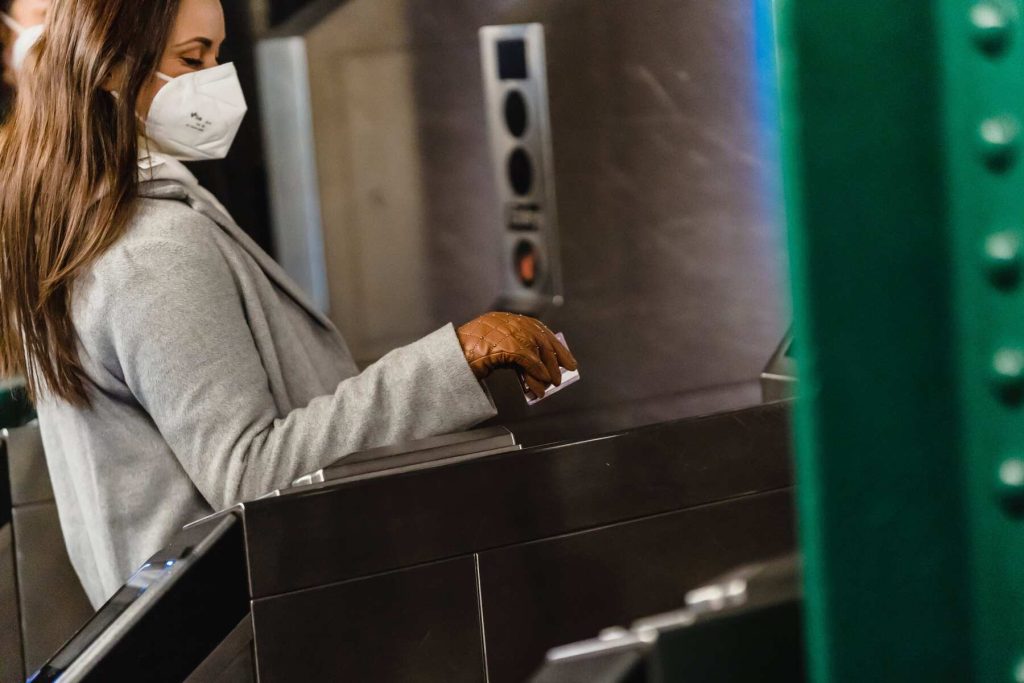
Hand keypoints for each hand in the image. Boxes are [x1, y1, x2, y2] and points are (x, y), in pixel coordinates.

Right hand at [457, 312, 578, 398]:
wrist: (450, 359)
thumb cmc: (468, 357)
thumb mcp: (497, 352)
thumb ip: (517, 356)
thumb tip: (539, 372)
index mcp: (506, 320)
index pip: (538, 329)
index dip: (554, 344)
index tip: (565, 358)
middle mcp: (508, 322)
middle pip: (541, 337)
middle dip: (556, 356)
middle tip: (567, 370)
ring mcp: (505, 332)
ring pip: (537, 348)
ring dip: (547, 369)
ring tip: (552, 384)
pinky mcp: (504, 345)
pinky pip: (528, 359)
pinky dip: (536, 373)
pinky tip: (540, 385)